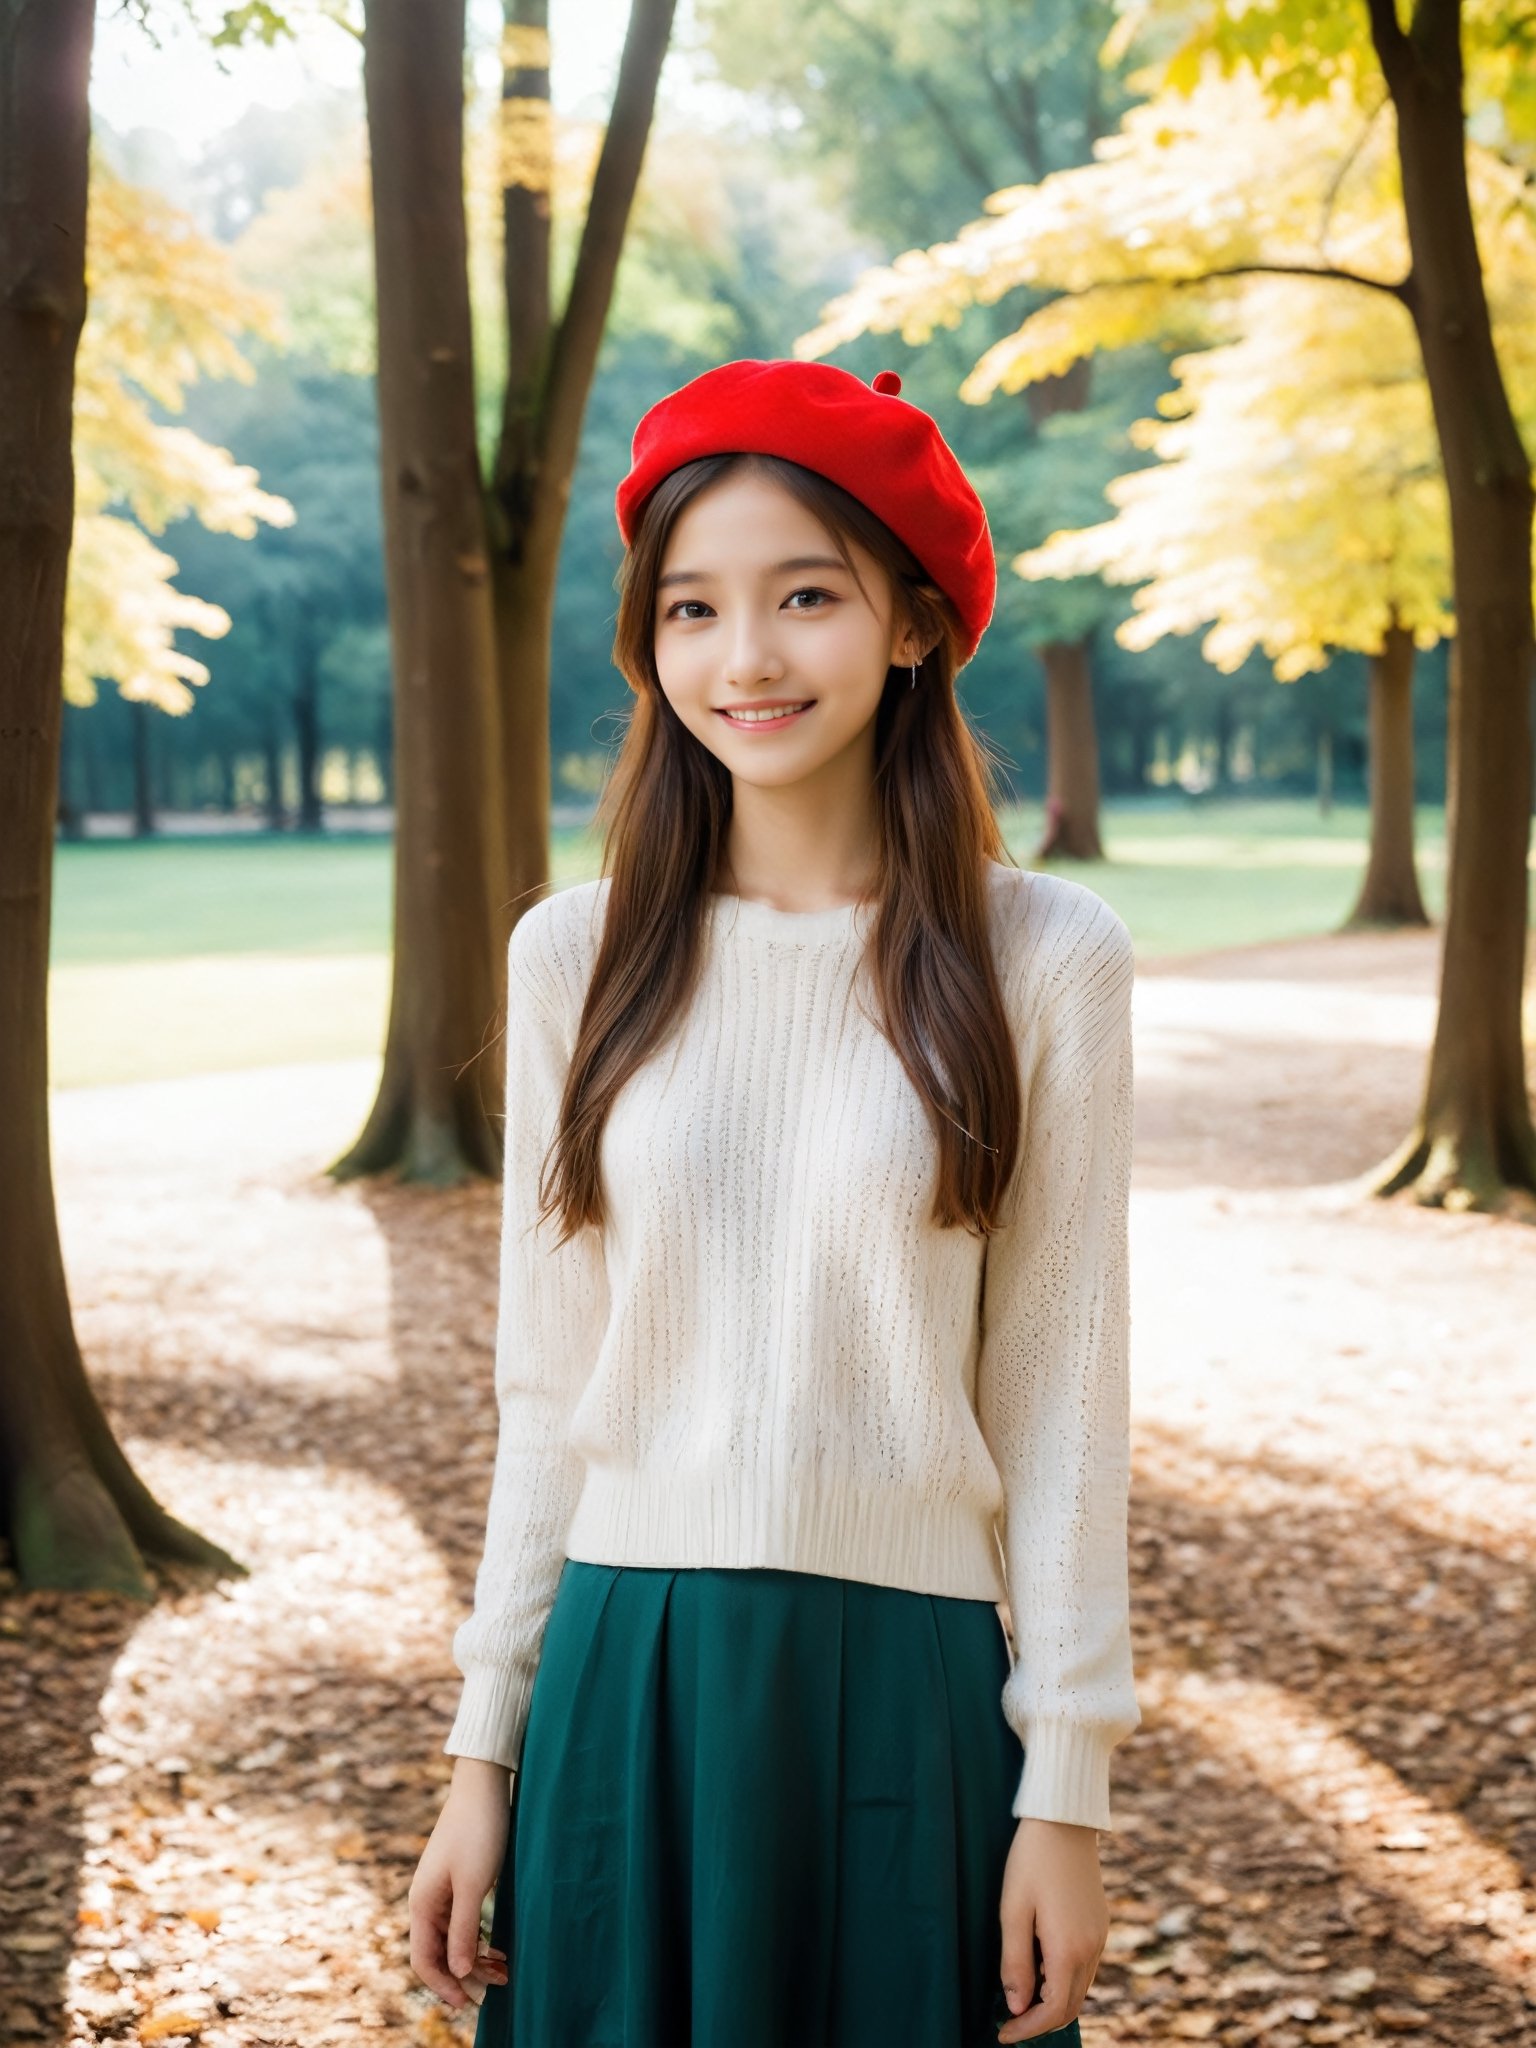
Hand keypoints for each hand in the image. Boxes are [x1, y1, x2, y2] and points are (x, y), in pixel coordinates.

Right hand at [408, 1757, 513, 2008]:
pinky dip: (480, 1938)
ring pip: (454, 1938)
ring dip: (476, 1958)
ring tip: (506, 1973)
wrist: (484, 1784)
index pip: (424, 1959)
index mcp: (422, 1903)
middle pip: (439, 1952)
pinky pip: (464, 1921)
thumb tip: (458, 1973)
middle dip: (464, 1975)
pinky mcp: (460, 1881)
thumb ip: (462, 1930)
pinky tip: (500, 1948)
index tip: (468, 2004)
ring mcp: (443, 1890)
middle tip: (495, 1992)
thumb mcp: (473, 1884)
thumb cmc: (478, 1831)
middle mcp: (427, 1900)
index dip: (442, 1986)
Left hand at [995, 1816, 1107, 2041]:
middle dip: (1041, 2022)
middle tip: (1009, 2024)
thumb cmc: (1031, 1861)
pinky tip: (1040, 1968)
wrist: (1064, 1821)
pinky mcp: (1100, 1925)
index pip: (1053, 2010)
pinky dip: (1064, 1981)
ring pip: (1080, 1989)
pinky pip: (1085, 1968)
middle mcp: (1091, 1948)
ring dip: (1053, 2002)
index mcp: (1069, 1948)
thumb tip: (1016, 2007)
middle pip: (1071, 2006)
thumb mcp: (1013, 1911)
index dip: (1028, 2029)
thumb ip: (1015, 1963)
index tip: (1002, 2034)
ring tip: (1020, 1997)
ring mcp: (1100, 1937)